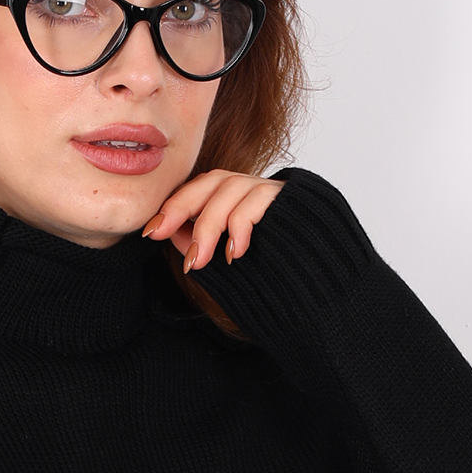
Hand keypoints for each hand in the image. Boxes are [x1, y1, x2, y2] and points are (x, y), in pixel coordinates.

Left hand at [142, 168, 283, 274]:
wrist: (321, 291)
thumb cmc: (274, 280)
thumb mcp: (225, 262)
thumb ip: (199, 243)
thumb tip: (169, 231)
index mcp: (238, 202)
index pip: (200, 191)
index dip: (173, 206)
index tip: (150, 231)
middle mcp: (254, 191)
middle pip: (211, 181)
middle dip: (180, 207)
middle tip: (159, 233)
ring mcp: (273, 192)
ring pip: (230, 188)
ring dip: (208, 225)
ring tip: (201, 260)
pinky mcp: (291, 199)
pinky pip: (257, 200)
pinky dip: (240, 226)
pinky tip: (234, 253)